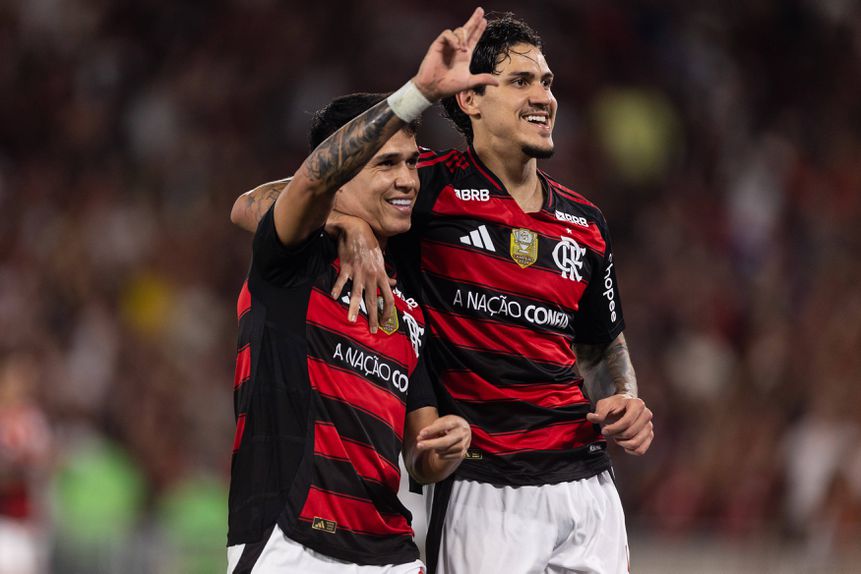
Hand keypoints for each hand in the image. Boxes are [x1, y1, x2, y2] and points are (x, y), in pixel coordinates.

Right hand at [327, 213, 395, 333]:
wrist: (356, 230)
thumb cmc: (370, 244)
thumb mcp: (381, 259)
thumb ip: (385, 274)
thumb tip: (393, 283)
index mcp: (381, 275)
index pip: (388, 298)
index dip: (388, 311)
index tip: (384, 321)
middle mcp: (371, 276)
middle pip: (373, 301)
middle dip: (373, 317)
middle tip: (372, 330)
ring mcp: (358, 272)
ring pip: (357, 294)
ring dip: (353, 308)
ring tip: (351, 320)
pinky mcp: (346, 267)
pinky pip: (341, 280)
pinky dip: (337, 288)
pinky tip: (333, 296)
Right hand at [413, 7, 498, 101]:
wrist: (433, 88)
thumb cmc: (448, 86)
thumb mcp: (468, 82)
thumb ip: (482, 79)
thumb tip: (497, 83)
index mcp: (465, 56)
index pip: (474, 39)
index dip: (479, 30)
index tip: (485, 21)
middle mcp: (457, 48)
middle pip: (467, 30)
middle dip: (474, 20)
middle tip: (480, 10)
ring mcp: (448, 46)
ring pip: (459, 30)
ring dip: (464, 36)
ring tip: (463, 49)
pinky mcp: (438, 45)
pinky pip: (447, 34)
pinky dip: (453, 38)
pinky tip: (456, 47)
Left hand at [416, 415, 471, 460]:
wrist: (464, 430)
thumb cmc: (450, 425)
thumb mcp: (441, 422)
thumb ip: (431, 429)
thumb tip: (419, 438)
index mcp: (456, 422)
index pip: (443, 426)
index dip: (432, 430)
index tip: (421, 433)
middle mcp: (462, 433)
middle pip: (446, 442)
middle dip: (431, 444)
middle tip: (419, 445)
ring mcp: (464, 444)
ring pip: (446, 450)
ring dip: (436, 449)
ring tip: (432, 445)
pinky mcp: (463, 453)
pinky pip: (449, 457)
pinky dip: (441, 455)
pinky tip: (438, 451)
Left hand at [587, 394, 653, 455]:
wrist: (625, 405)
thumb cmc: (615, 405)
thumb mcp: (605, 404)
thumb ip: (599, 411)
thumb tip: (591, 417)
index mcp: (637, 404)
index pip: (627, 422)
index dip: (613, 429)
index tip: (604, 430)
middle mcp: (646, 414)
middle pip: (630, 433)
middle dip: (616, 435)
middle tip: (610, 432)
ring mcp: (649, 426)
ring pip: (636, 443)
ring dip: (623, 443)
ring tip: (617, 437)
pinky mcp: (649, 436)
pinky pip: (641, 450)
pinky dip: (630, 450)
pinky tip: (623, 444)